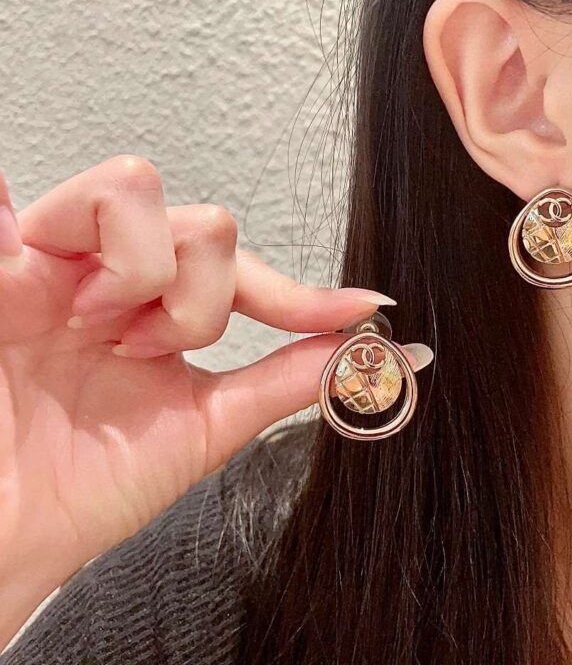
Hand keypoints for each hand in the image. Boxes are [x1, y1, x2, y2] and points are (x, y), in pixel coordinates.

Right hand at [0, 155, 431, 641]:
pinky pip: (12, 201)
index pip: (238, 267)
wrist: (11, 537)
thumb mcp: (207, 425)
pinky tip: (37, 256)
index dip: (298, 290)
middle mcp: (108, 274)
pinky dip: (28, 208)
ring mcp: (52, 260)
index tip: (358, 308)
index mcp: (152, 307)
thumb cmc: (89, 485)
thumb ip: (287, 379)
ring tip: (99, 330)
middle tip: (147, 351)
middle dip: (198, 302)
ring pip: (135, 193)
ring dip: (139, 273)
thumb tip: (375, 355)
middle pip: (204, 225)